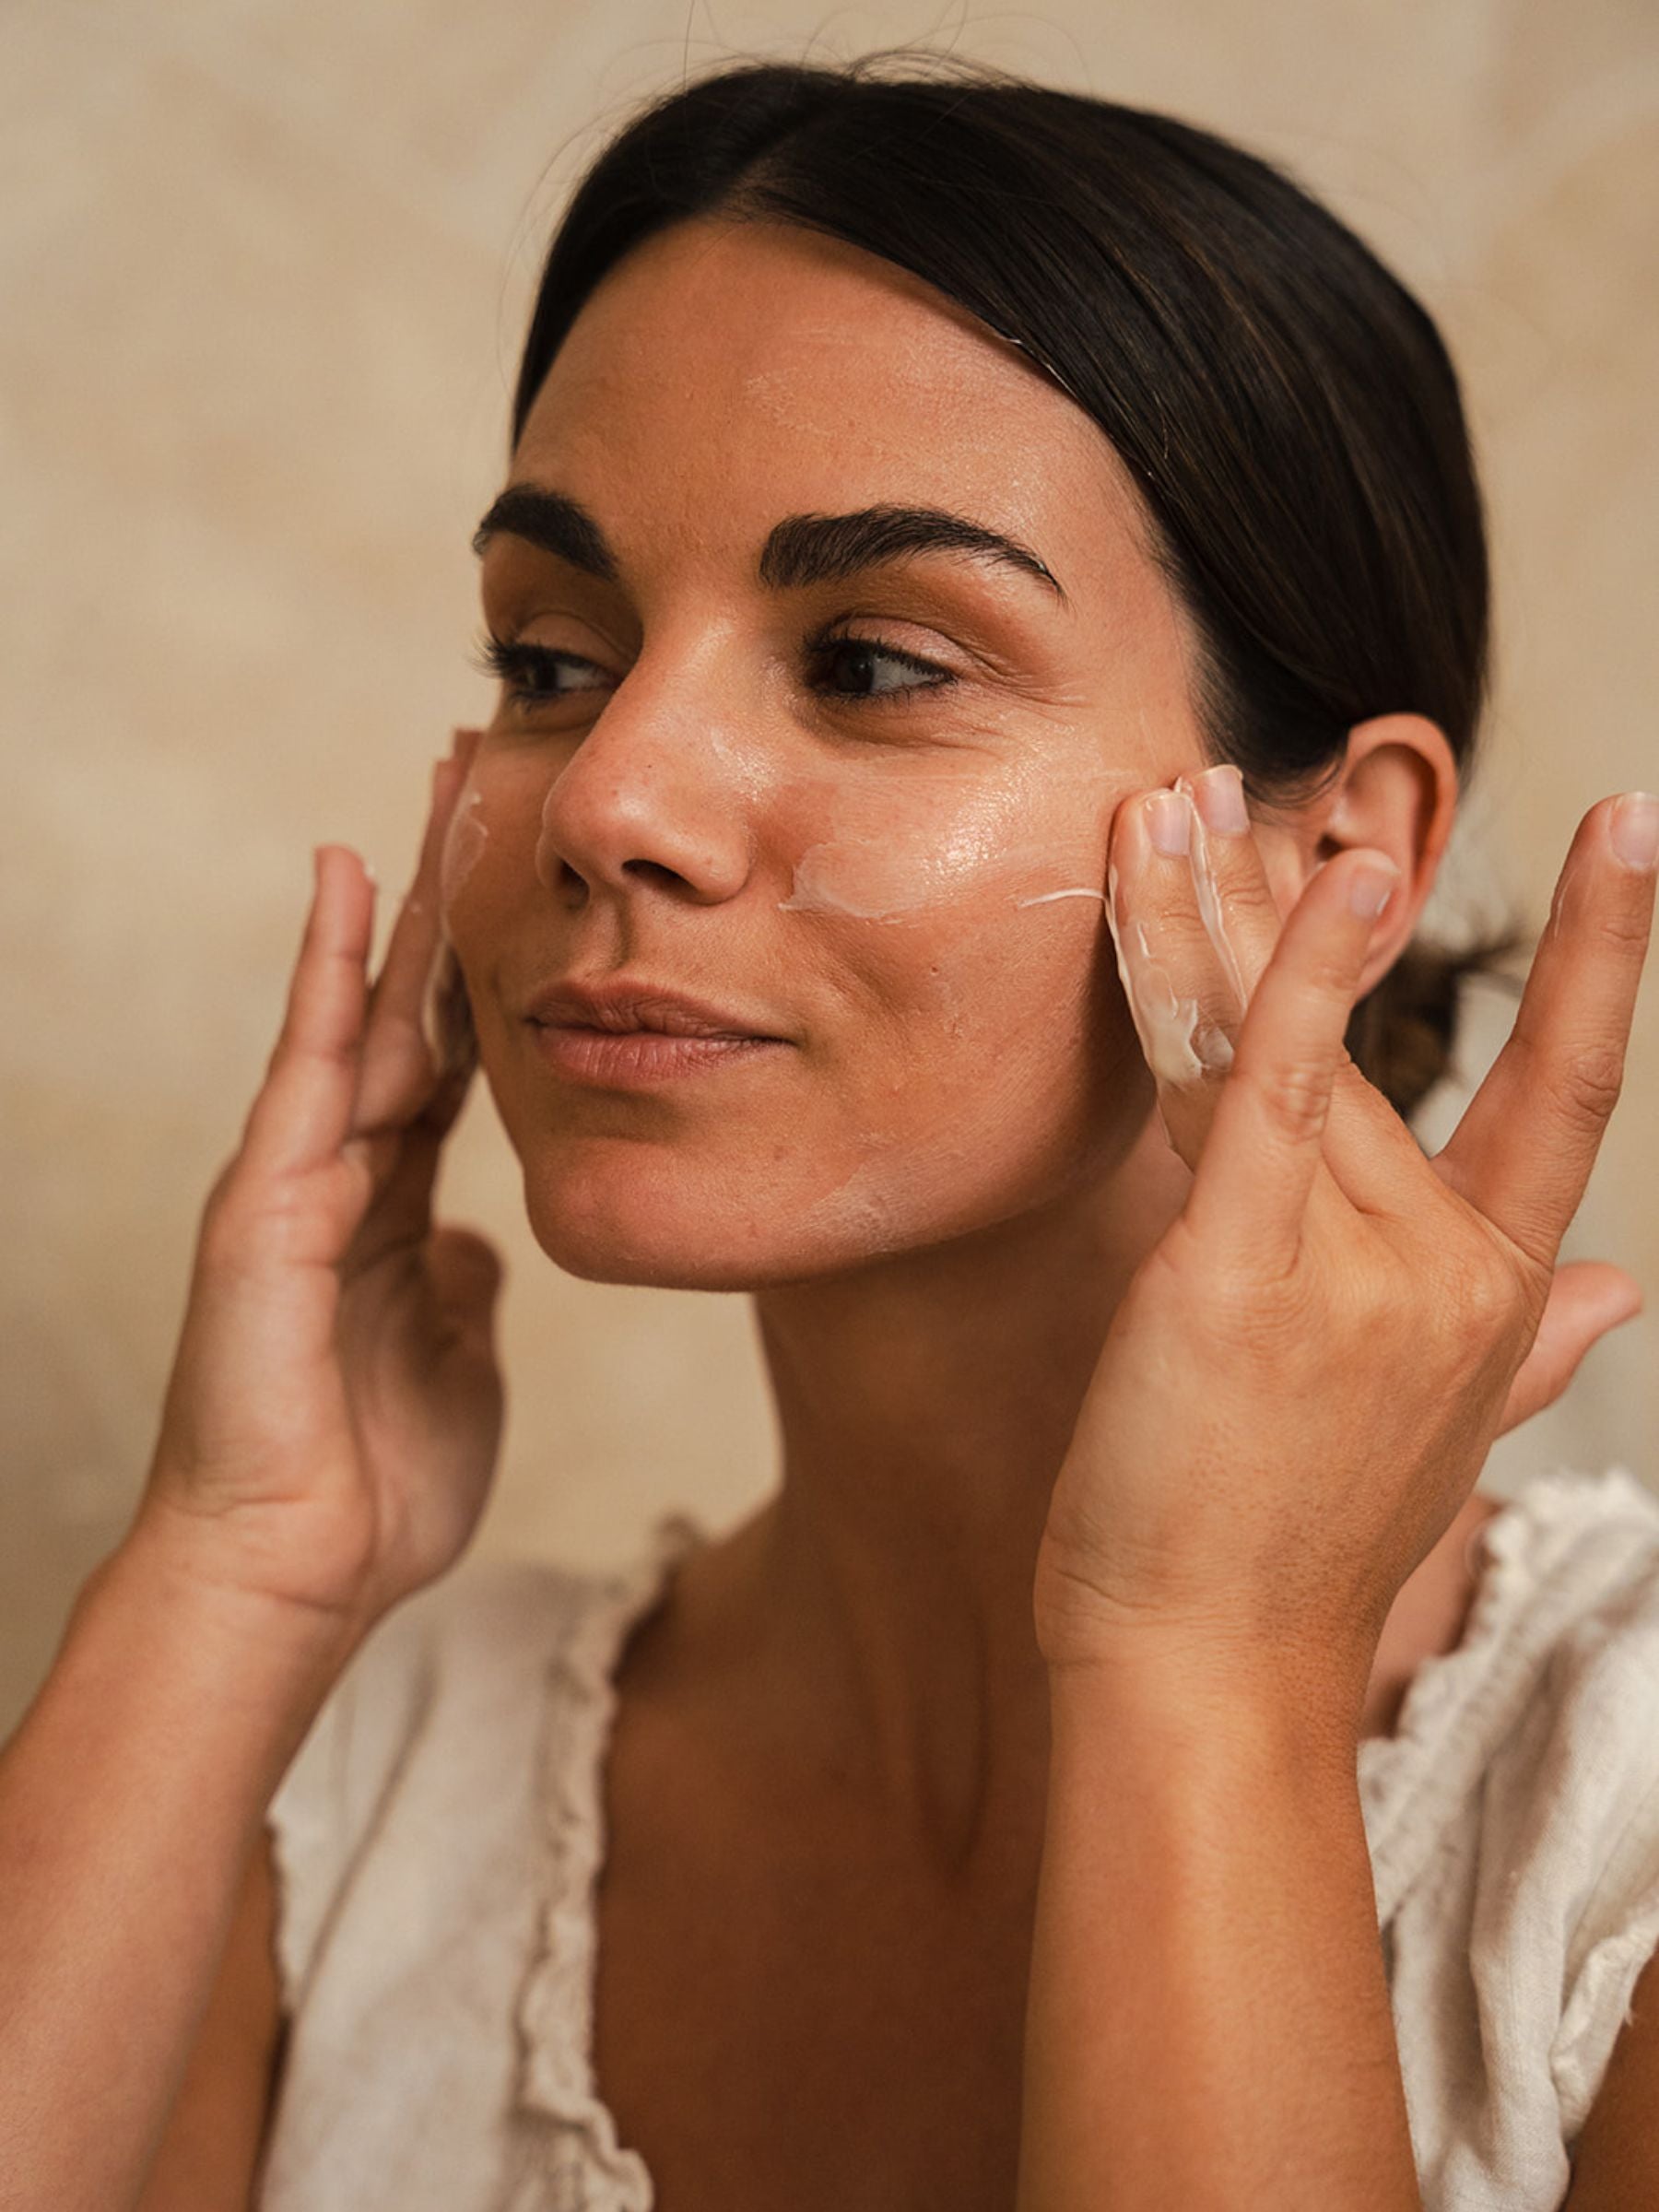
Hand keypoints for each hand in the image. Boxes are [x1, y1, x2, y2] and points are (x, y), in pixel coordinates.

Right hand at [130, 731, 504, 1643]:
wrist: (298, 1572)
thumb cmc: (373, 1482)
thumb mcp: (454, 1360)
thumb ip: (461, 1287)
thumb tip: (479, 1244)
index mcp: (395, 1209)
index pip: (449, 1064)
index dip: (487, 978)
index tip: (525, 892)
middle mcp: (346, 1174)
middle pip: (407, 1011)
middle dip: (443, 903)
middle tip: (471, 787)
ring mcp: (300, 1178)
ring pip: (360, 1011)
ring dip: (398, 903)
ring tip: (427, 794)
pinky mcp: (266, 1199)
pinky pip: (307, 1064)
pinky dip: (326, 972)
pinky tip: (347, 884)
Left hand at [1033, 773, 1654, 1711]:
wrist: (1207, 1672)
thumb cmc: (1298, 1548)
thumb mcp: (1442, 1434)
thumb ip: (1543, 1344)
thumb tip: (1633, 1292)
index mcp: (1499, 1291)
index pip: (1574, 1089)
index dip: (1607, 956)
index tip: (1637, 826)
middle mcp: (1445, 1263)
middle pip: (1372, 1038)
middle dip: (1307, 904)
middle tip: (1251, 787)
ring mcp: (1355, 1263)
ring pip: (1293, 1041)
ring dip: (1228, 908)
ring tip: (1181, 797)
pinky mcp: (1243, 1266)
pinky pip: (1264, 1087)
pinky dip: (1278, 977)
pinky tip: (1296, 871)